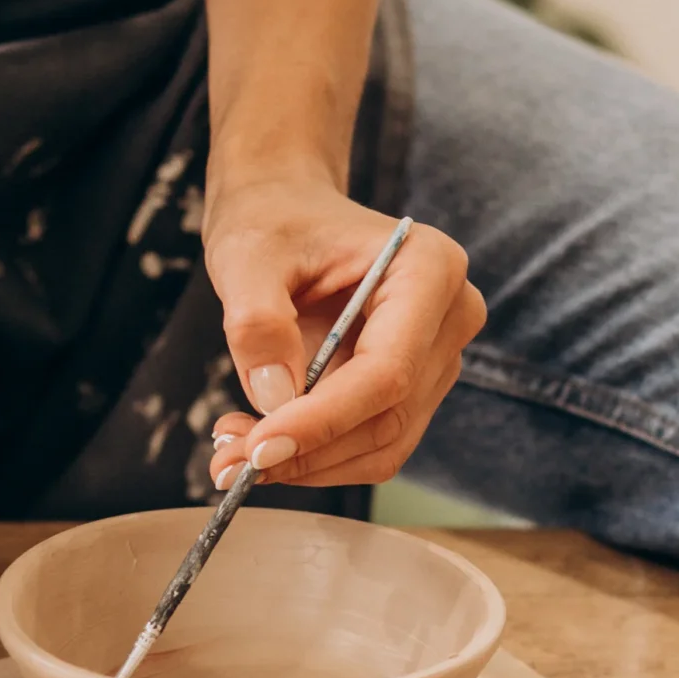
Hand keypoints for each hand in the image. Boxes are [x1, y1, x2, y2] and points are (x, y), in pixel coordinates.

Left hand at [200, 174, 483, 490]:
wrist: (287, 214)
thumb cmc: (274, 221)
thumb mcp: (247, 257)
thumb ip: (258, 322)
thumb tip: (274, 398)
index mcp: (429, 268)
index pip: (388, 369)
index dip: (324, 419)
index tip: (259, 449)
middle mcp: (450, 317)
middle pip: (389, 415)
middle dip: (308, 450)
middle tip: (228, 462)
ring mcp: (436, 358)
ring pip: (383, 443)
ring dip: (308, 463)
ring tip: (233, 451)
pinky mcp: (412, 389)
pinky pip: (370, 444)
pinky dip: (316, 456)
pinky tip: (262, 440)